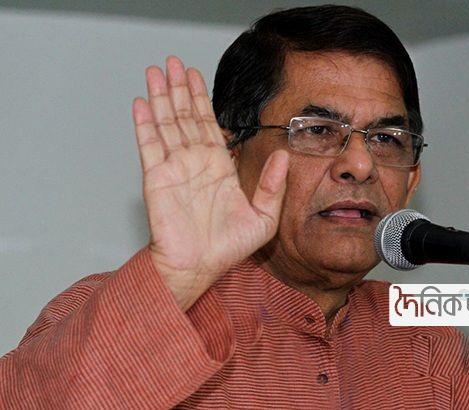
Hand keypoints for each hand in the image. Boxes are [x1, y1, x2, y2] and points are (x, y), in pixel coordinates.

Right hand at [132, 56, 287, 310]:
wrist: (199, 266)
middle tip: (172, 62)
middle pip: (185, 116)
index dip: (201, 99)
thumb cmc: (227, 247)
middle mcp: (194, 162)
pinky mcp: (157, 178)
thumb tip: (285, 155)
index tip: (196, 76)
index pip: (208, 124)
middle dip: (179, 88)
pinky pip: (149, 146)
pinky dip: (144, 124)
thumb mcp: (264, 217)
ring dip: (161, 97)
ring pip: (166, 124)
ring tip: (156, 71)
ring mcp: (174, 167)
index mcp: (217, 166)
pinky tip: (142, 103)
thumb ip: (274, 185)